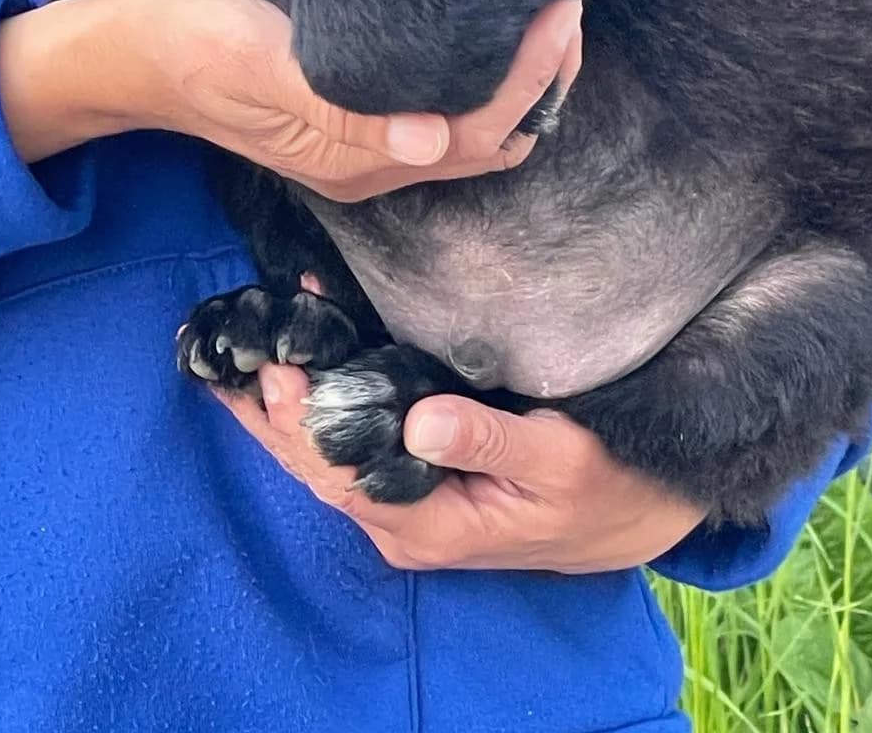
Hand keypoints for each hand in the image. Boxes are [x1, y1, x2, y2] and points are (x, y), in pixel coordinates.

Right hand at [0, 0, 581, 197]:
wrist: (132, 54)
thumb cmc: (190, 45)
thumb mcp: (259, 64)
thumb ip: (338, 105)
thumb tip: (428, 144)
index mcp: (351, 159)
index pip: (473, 131)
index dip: (529, 78)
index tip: (560, 10)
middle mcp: (369, 165)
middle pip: (487, 140)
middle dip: (542, 82)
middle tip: (568, 6)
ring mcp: (361, 147)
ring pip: (471, 131)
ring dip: (520, 83)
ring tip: (545, 15)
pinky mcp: (351, 120)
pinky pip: (442, 112)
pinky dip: (483, 80)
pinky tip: (490, 32)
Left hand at [217, 366, 704, 572]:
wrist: (639, 511)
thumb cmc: (605, 484)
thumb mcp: (558, 460)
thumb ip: (487, 443)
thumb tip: (421, 422)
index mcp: (430, 524)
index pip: (341, 473)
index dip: (301, 425)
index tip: (274, 371)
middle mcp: (405, 520)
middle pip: (316, 465)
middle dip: (272, 411)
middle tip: (232, 347)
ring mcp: (408, 501)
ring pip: (327, 453)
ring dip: (289, 404)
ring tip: (246, 347)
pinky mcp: (418, 476)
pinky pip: (355, 439)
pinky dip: (324, 398)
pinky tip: (307, 355)